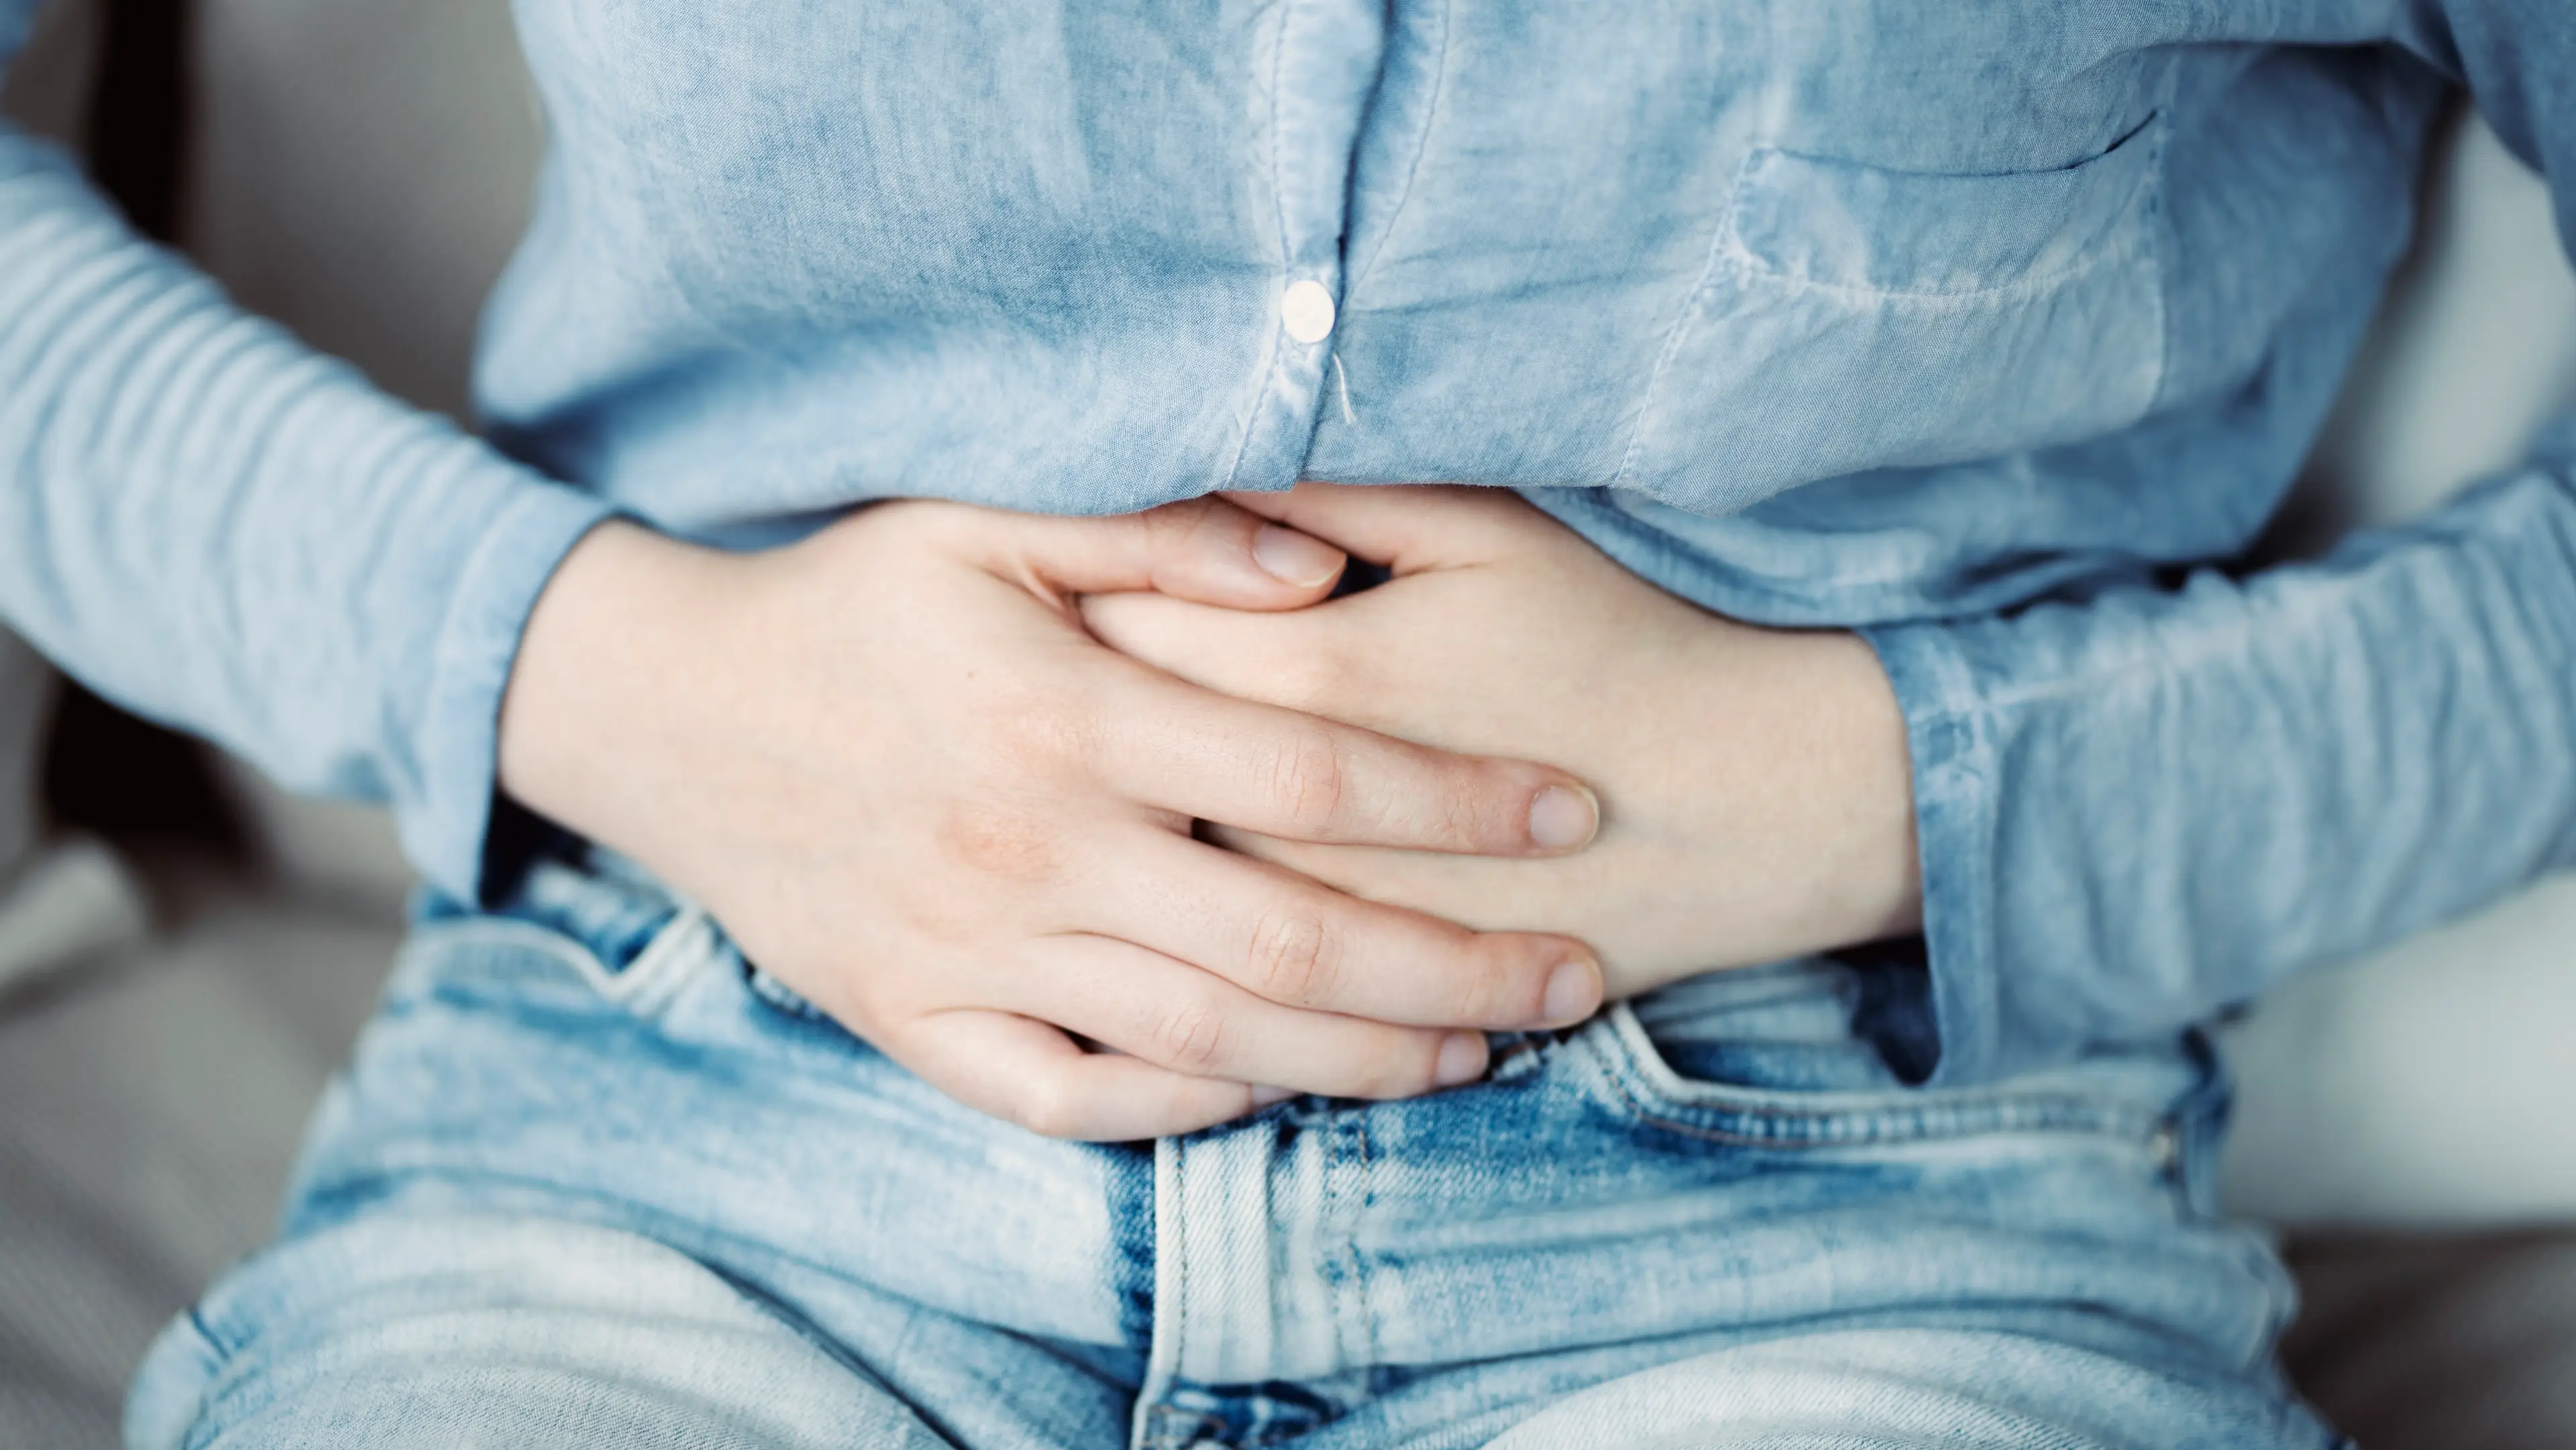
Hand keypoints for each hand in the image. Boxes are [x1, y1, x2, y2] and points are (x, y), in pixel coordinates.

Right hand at [496, 497, 1606, 1139]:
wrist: (667, 711)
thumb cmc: (849, 601)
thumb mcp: (984, 516)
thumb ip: (1161, 531)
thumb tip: (1323, 569)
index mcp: (1069, 714)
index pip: (1317, 775)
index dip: (1462, 799)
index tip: (1570, 809)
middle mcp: (1034, 850)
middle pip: (1294, 942)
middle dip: (1459, 969)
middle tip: (1576, 976)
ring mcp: (974, 954)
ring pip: (1208, 1043)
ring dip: (1359, 1059)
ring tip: (1476, 1053)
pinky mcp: (918, 1025)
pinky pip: (1075, 1100)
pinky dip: (1185, 1114)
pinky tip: (1279, 1096)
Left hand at [1081, 485, 1921, 1001]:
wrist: (1754, 801)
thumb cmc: (1618, 635)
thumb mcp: (1487, 528)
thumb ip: (1334, 488)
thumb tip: (1205, 448)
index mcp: (1312, 674)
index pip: (1121, 626)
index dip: (1073, 596)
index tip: (1052, 577)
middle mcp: (1296, 814)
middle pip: (1119, 766)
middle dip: (1071, 727)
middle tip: (1035, 685)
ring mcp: (1332, 917)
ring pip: (1163, 882)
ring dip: (1111, 838)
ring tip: (1081, 795)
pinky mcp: (1367, 989)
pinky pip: (1231, 978)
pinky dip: (1176, 941)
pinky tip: (1151, 904)